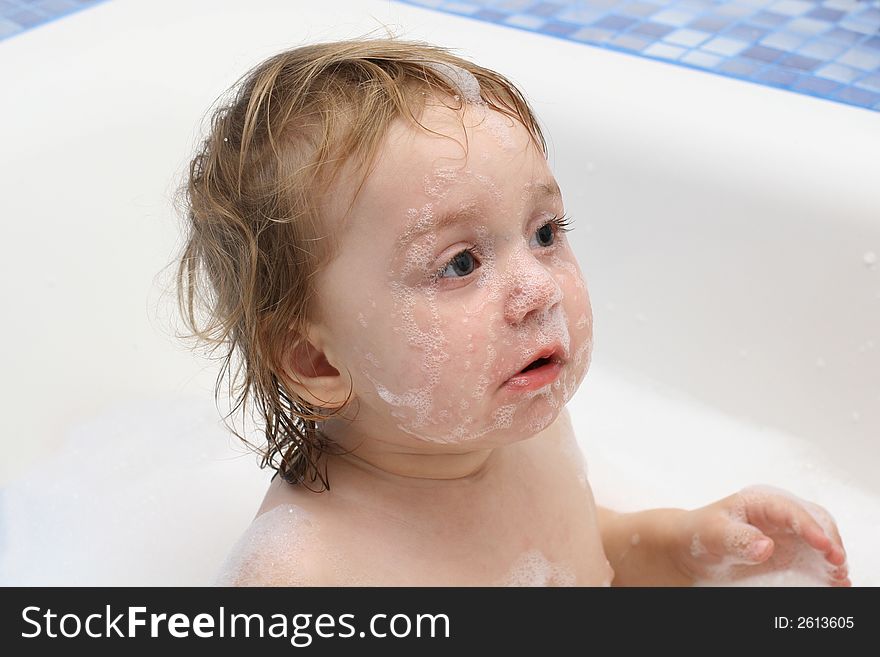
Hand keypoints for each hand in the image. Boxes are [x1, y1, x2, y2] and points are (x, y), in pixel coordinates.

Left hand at [671, 485, 849, 585]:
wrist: (692, 550)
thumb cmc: (700, 534)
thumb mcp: (712, 534)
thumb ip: (737, 538)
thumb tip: (765, 546)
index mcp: (761, 503)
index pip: (791, 511)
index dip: (810, 527)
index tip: (824, 546)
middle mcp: (779, 517)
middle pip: (815, 522)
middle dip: (830, 541)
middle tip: (837, 563)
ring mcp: (786, 537)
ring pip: (820, 542)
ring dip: (833, 557)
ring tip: (840, 577)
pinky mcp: (788, 556)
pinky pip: (813, 561)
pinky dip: (826, 571)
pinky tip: (834, 583)